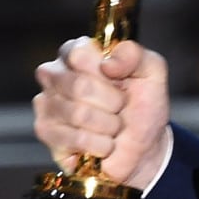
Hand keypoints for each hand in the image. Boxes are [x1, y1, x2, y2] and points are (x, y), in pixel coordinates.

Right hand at [33, 36, 169, 188]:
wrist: (144, 146)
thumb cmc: (143, 106)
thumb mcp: (152, 72)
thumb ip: (135, 55)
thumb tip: (107, 63)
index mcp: (78, 52)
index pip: (79, 54)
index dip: (105, 73)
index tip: (121, 82)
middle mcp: (55, 74)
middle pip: (79, 86)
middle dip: (112, 102)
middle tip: (120, 107)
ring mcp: (47, 103)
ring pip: (79, 114)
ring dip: (109, 125)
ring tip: (112, 125)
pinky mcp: (46, 132)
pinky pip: (76, 139)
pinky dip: (100, 144)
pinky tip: (103, 142)